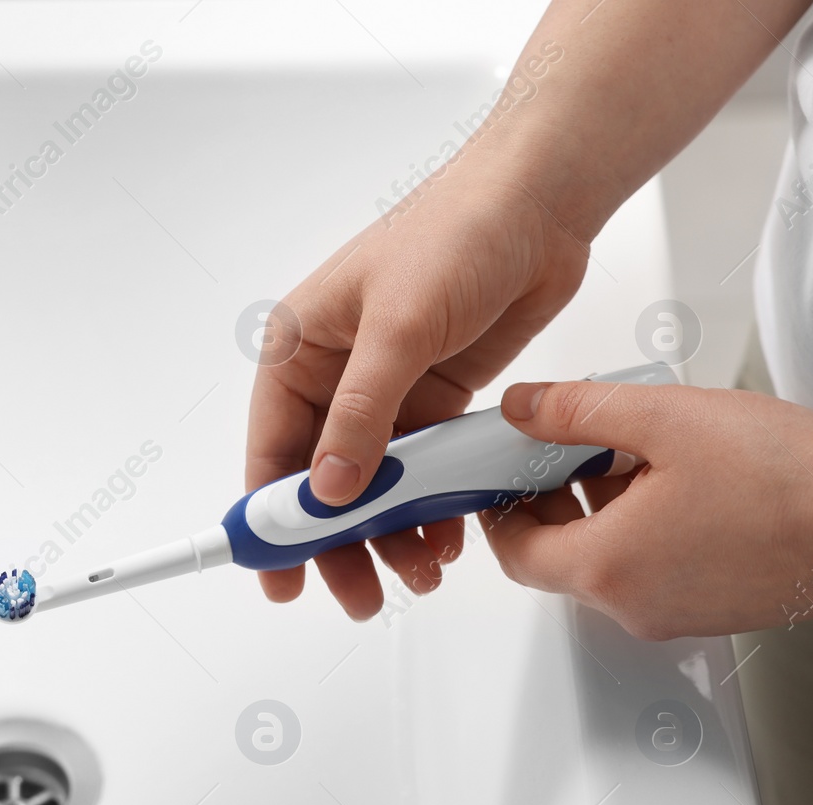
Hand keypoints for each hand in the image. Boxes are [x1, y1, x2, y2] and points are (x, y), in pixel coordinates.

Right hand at [246, 163, 589, 617]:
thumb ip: (363, 415)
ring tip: (416, 571)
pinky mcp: (436, 399)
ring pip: (376, 484)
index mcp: (300, 349)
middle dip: (338, 542)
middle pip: (322, 480)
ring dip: (391, 532)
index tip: (277, 573)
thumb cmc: (457, 232)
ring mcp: (388, 391)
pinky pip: (425, 470)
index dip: (272, 518)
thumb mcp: (398, 328)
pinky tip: (446, 533)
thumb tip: (331, 488)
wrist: (540, 203)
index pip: (272, 449)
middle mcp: (336, 375)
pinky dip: (432, 505)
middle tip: (354, 593)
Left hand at [484, 378, 812, 639]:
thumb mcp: (662, 418)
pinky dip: (642, 527)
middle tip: (562, 448)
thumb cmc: (791, 480)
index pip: (513, 551)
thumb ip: (576, 411)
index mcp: (608, 567)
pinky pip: (651, 570)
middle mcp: (634, 605)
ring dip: (600, 508)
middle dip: (550, 499)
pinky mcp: (713, 608)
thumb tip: (523, 409)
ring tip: (632, 449)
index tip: (497, 472)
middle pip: (557, 557)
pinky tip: (676, 479)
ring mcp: (675, 613)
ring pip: (606, 561)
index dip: (495, 507)